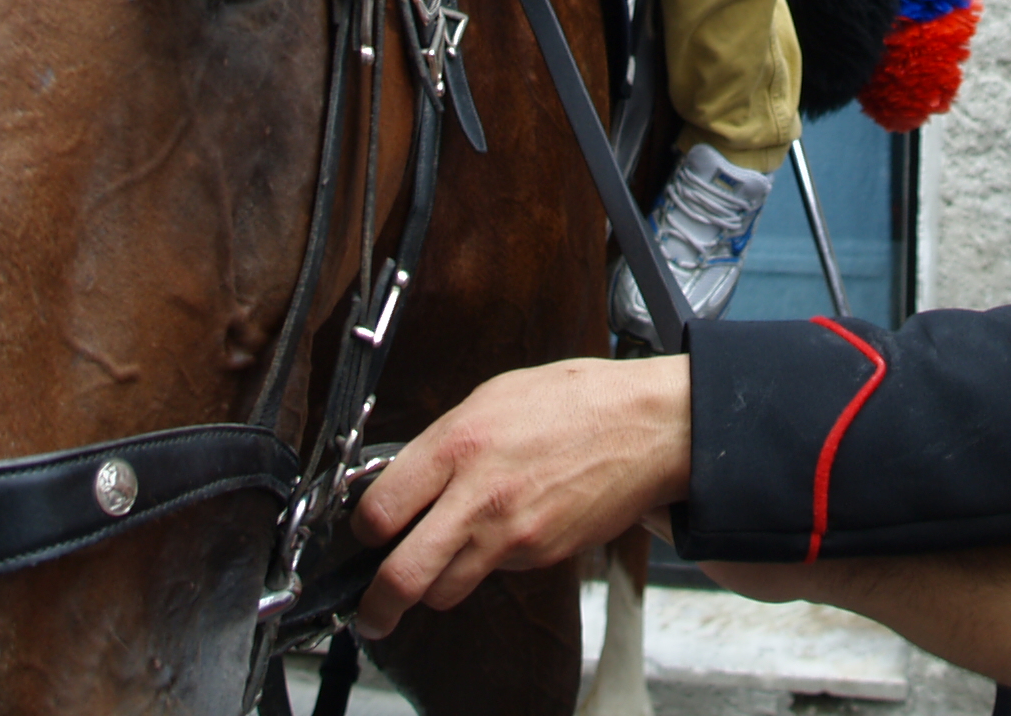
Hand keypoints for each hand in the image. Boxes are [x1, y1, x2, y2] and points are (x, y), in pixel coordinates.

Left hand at [350, 356, 693, 635]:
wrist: (645, 426)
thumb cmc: (574, 402)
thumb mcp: (491, 398)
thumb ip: (443, 442)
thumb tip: (407, 476)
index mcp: (458, 443)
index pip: (378, 511)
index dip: (364, 530)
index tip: (367, 532)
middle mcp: (478, 494)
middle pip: (402, 575)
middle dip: (377, 605)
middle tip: (371, 612)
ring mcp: (510, 533)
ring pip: (444, 589)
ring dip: (432, 587)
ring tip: (434, 570)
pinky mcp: (539, 555)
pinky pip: (493, 573)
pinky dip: (486, 564)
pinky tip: (501, 531)